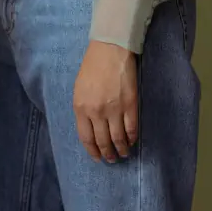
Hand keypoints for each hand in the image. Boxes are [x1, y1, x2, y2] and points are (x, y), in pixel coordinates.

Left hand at [73, 41, 137, 162]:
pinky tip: (132, 141)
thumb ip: (83, 109)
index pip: (86, 137)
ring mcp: (114, 109)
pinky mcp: (130, 105)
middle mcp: (96, 112)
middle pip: (103, 141)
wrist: (109, 51)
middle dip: (107, 153)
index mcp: (81, 108)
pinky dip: (132, 137)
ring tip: (123, 154)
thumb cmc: (92, 67)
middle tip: (111, 159)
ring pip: (118, 138)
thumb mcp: (79, 89)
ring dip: (121, 149)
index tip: (97, 157)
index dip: (92, 150)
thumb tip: (90, 127)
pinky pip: (132, 128)